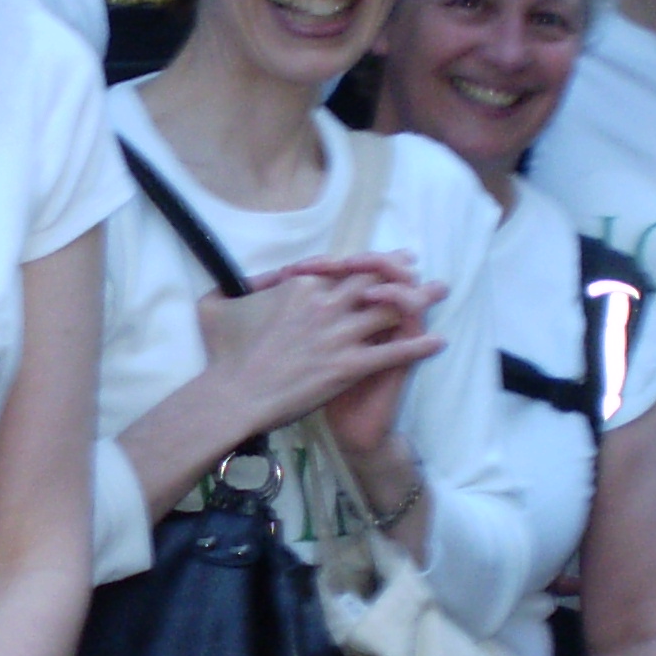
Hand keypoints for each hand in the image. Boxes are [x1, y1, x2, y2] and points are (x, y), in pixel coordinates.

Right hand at [190, 255, 441, 442]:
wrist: (234, 396)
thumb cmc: (223, 356)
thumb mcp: (217, 307)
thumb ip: (237, 287)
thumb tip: (246, 278)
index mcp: (300, 289)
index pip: (342, 269)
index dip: (366, 262)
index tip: (381, 259)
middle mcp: (325, 306)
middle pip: (373, 281)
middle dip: (400, 270)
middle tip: (418, 267)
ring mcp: (339, 336)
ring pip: (391, 311)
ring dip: (420, 301)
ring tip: (438, 294)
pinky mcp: (348, 366)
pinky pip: (393, 352)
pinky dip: (419, 346)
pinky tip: (438, 342)